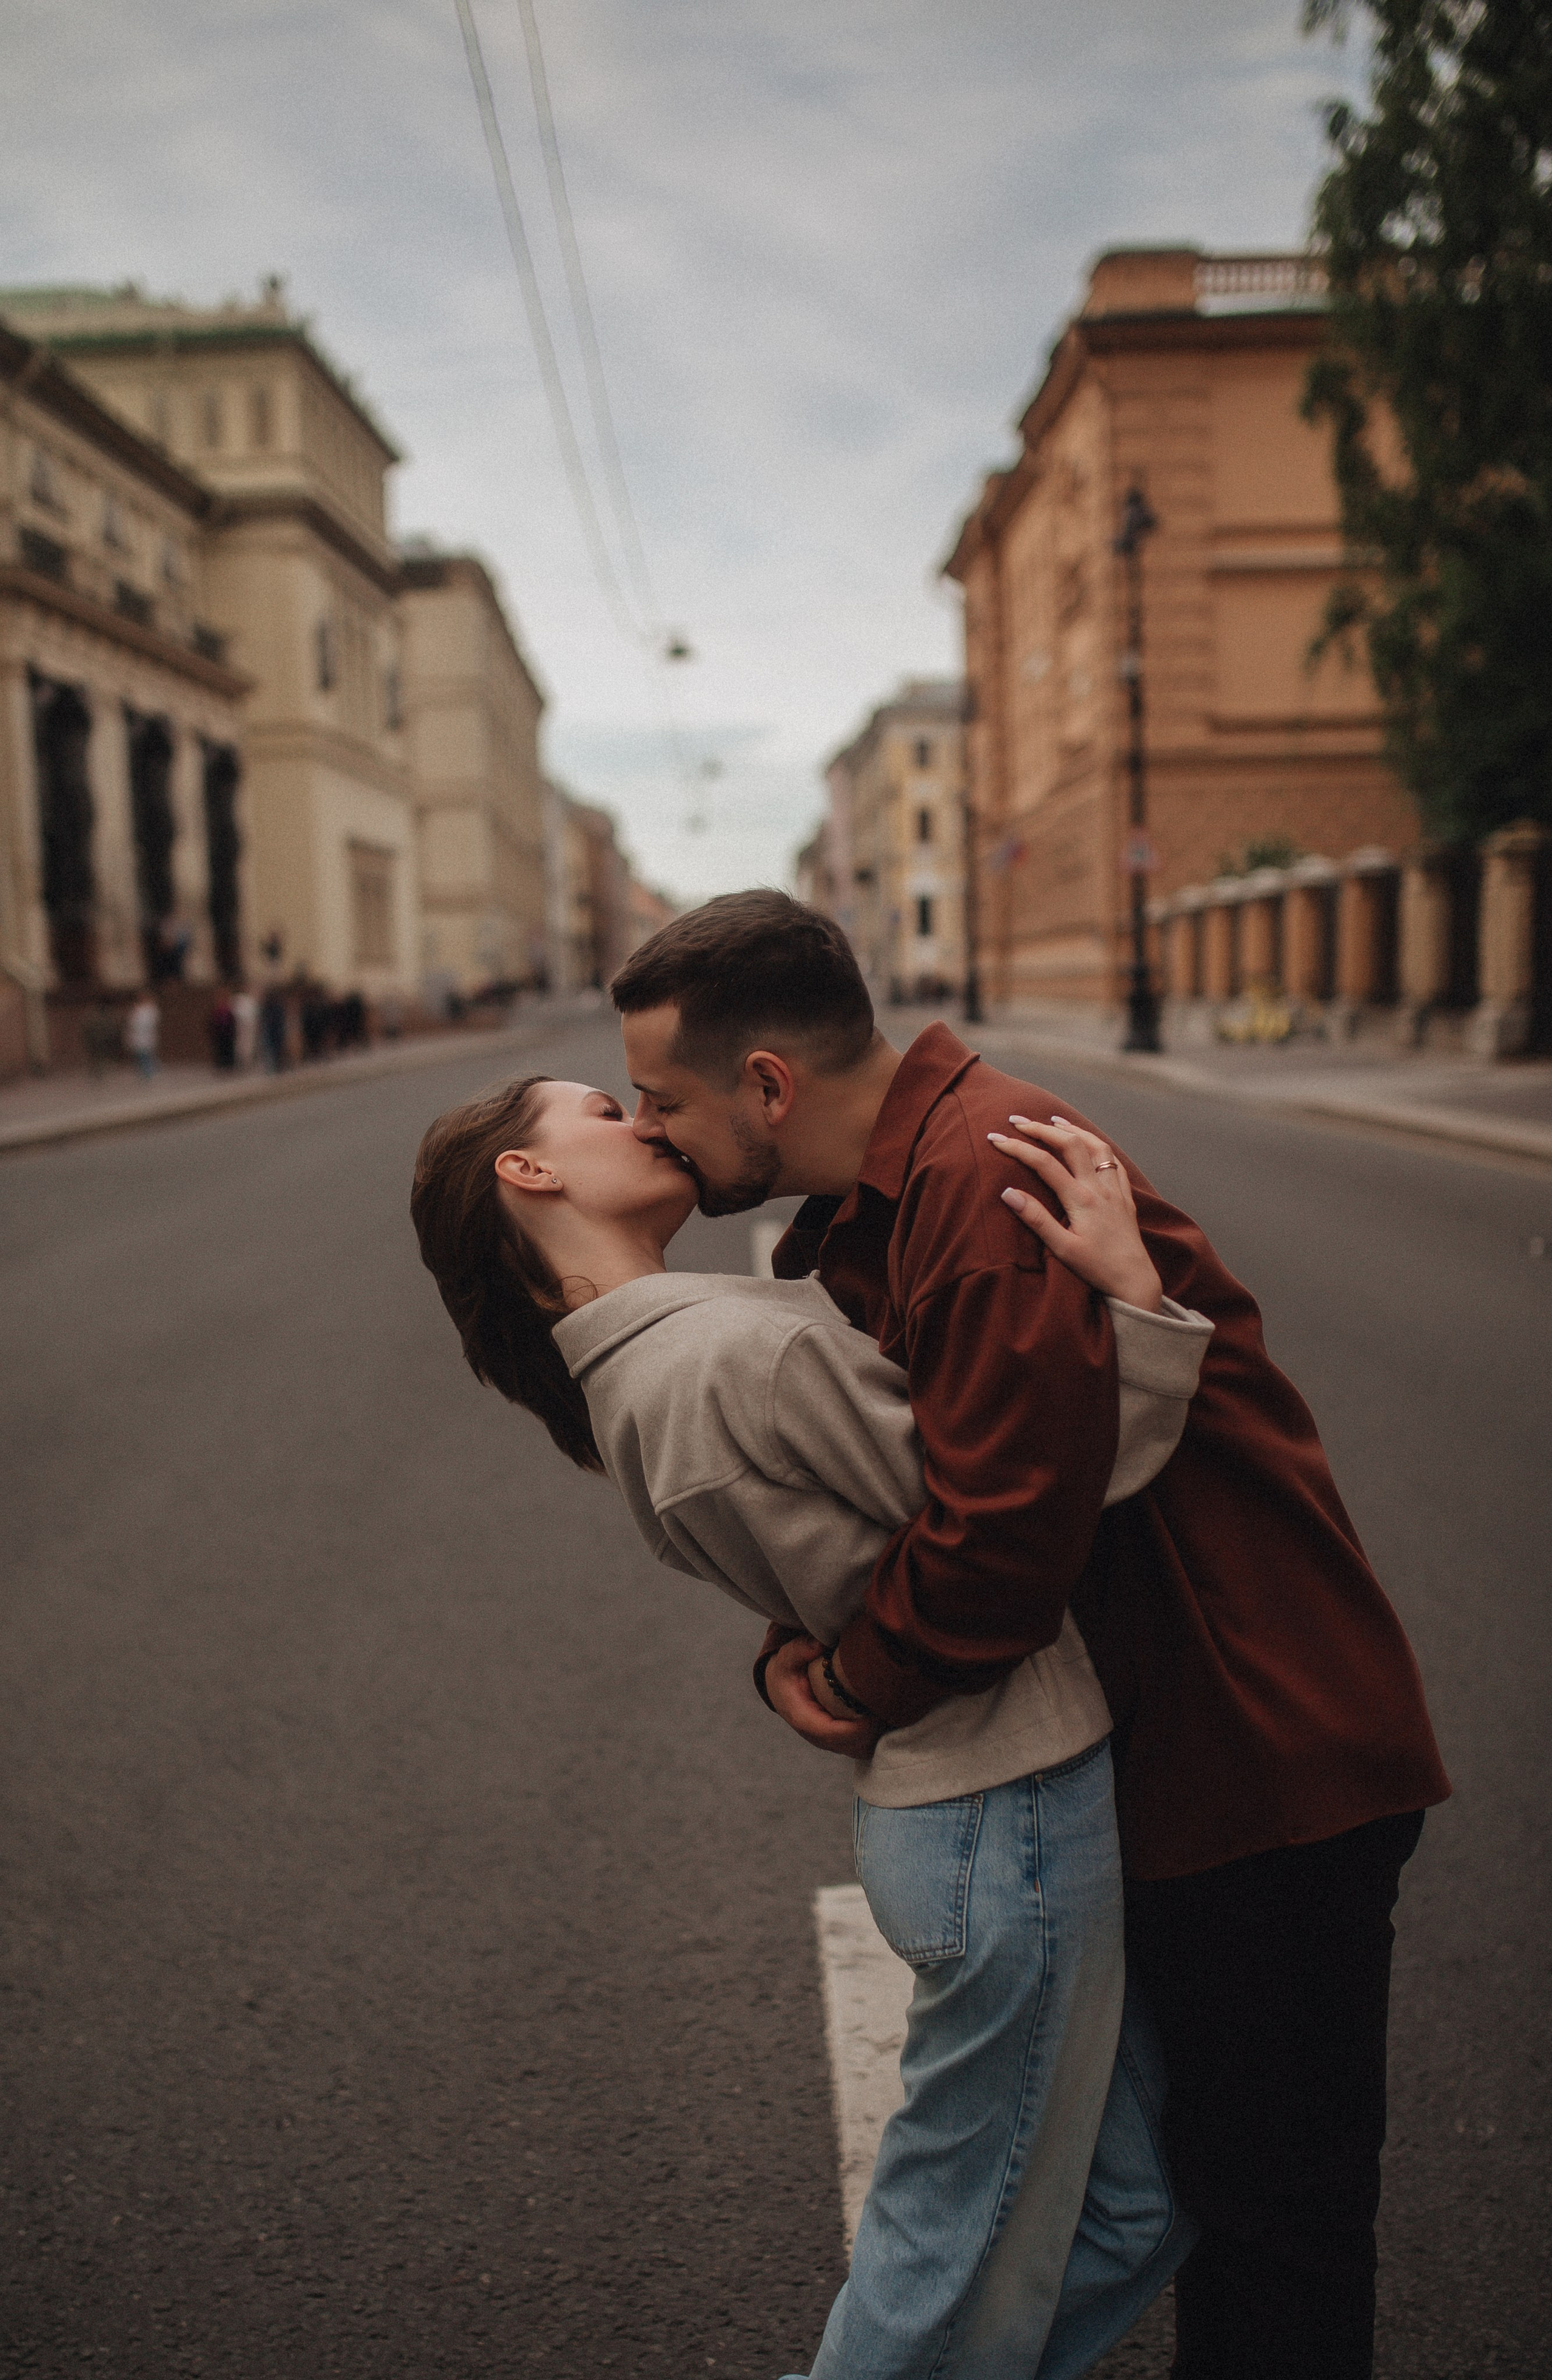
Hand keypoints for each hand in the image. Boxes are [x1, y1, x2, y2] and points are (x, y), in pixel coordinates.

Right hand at [764, 1636, 878, 1757]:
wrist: (782, 1689)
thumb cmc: (787, 1674)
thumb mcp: (786, 1659)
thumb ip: (799, 1650)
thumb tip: (818, 1644)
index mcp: (804, 1720)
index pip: (834, 1734)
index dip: (857, 1729)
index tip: (875, 1713)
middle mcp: (819, 1737)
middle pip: (852, 1747)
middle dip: (874, 1731)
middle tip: (890, 1706)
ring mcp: (832, 1742)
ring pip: (861, 1750)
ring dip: (878, 1734)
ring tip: (890, 1709)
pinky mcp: (842, 1740)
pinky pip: (864, 1745)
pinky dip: (877, 1734)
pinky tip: (884, 1713)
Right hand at [989, 1116, 1163, 1311]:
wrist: (1134, 1279)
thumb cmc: (1096, 1268)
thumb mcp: (1062, 1248)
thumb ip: (1036, 1219)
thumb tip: (1008, 1193)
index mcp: (1080, 1199)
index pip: (1044, 1163)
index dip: (1017, 1147)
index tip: (995, 1139)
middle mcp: (1098, 1187)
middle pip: (1069, 1144)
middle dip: (1040, 1128)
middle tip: (1017, 1120)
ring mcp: (1114, 1189)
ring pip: (1095, 1145)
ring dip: (1072, 1129)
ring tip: (1053, 1120)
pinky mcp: (1125, 1195)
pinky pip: (1113, 1160)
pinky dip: (1097, 1144)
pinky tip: (1089, 1142)